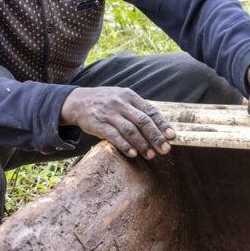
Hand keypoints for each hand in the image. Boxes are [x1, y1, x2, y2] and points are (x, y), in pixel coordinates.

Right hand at [60, 87, 174, 159]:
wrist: (77, 101)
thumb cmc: (105, 102)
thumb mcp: (121, 98)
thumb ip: (137, 109)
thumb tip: (159, 127)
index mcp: (129, 96)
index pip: (150, 111)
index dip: (162, 124)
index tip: (172, 137)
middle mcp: (120, 103)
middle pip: (142, 121)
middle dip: (155, 137)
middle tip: (164, 150)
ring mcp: (108, 113)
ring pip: (129, 130)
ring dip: (142, 144)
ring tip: (150, 155)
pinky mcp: (97, 124)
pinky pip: (113, 136)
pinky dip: (124, 145)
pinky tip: (132, 154)